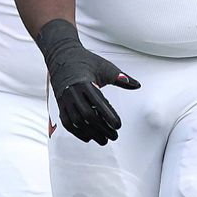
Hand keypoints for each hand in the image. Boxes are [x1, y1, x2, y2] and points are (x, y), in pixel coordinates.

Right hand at [36, 19, 139, 144]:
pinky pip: (67, 122)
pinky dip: (77, 132)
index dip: (108, 116)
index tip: (118, 124)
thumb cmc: (85, 61)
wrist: (62, 56)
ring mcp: (65, 100)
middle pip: (87, 116)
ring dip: (91, 133)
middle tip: (114, 135)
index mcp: (84, 82)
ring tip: (103, 140)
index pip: (98, 103)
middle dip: (102, 128)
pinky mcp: (60, 104)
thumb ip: (121, 77)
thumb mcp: (105, 67)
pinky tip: (88, 137)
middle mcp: (72, 92)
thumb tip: (136, 85)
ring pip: (77, 121)